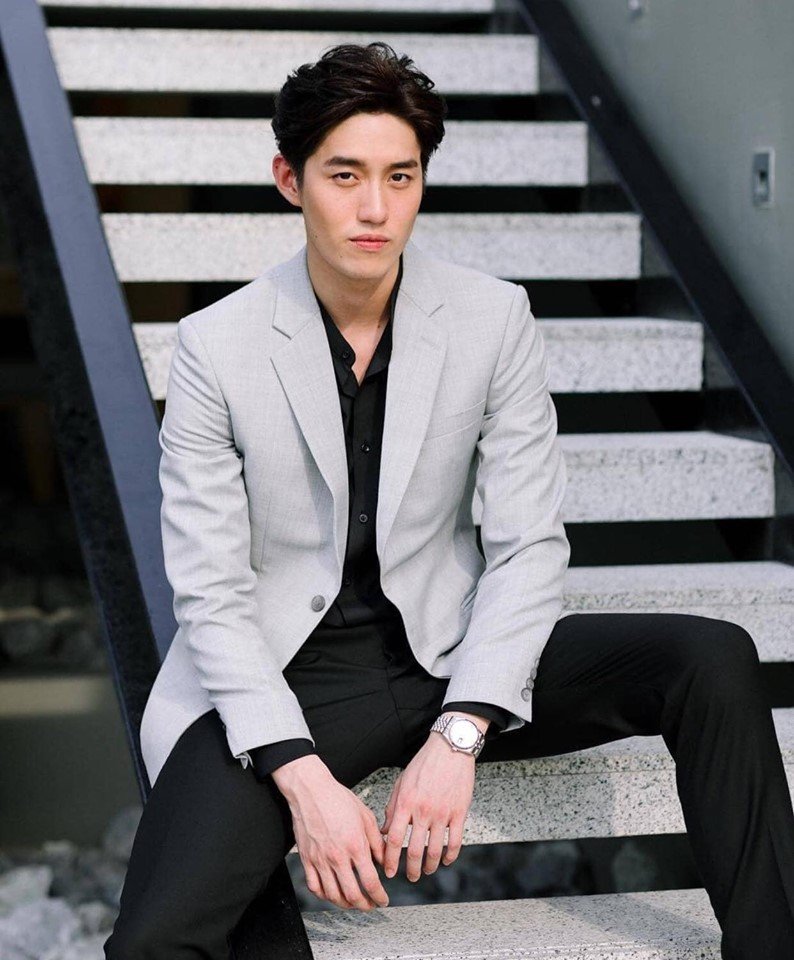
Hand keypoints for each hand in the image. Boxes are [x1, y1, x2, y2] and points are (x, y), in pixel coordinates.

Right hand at [273, 754, 388, 911]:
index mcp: (355, 845)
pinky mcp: (306, 859)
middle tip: (370, 904)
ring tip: (353, 902)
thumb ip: (376, 842)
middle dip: (365, 905)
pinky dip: (324, 896)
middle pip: (352, 895)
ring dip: (346, 904)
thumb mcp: (365, 816)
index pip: (370, 882)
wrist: (311, 790)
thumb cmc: (337, 798)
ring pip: (333, 895)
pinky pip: (314, 886)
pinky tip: (331, 894)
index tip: (383, 899)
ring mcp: (320, 859)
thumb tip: (382, 861)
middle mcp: (337, 856)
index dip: (379, 896)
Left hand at [380, 731, 475, 881]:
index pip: (393, 838)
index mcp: (406, 802)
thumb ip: (393, 807)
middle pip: (414, 850)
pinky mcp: (459, 813)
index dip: (389, 859)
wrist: (450, 748)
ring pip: (435, 851)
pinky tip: (446, 861)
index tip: (389, 871)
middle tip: (409, 877)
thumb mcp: (402, 782)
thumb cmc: (424, 764)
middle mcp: (423, 811)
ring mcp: (442, 813)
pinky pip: (455, 842)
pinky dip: (450, 856)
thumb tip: (383, 830)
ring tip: (426, 871)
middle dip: (410, 870)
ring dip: (429, 866)